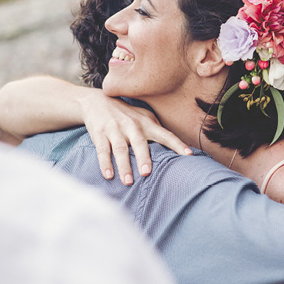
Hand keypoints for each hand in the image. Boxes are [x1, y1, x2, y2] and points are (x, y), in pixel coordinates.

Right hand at [76, 91, 191, 183]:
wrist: (95, 101)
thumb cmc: (124, 113)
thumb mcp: (142, 115)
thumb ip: (156, 128)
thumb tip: (175, 145)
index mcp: (146, 123)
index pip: (164, 134)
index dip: (177, 144)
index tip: (189, 155)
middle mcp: (131, 125)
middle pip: (139, 143)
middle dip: (143, 158)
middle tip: (147, 173)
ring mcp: (114, 130)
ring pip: (120, 149)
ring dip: (124, 166)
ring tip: (128, 182)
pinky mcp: (99, 134)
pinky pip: (102, 150)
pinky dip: (105, 164)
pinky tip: (108, 175)